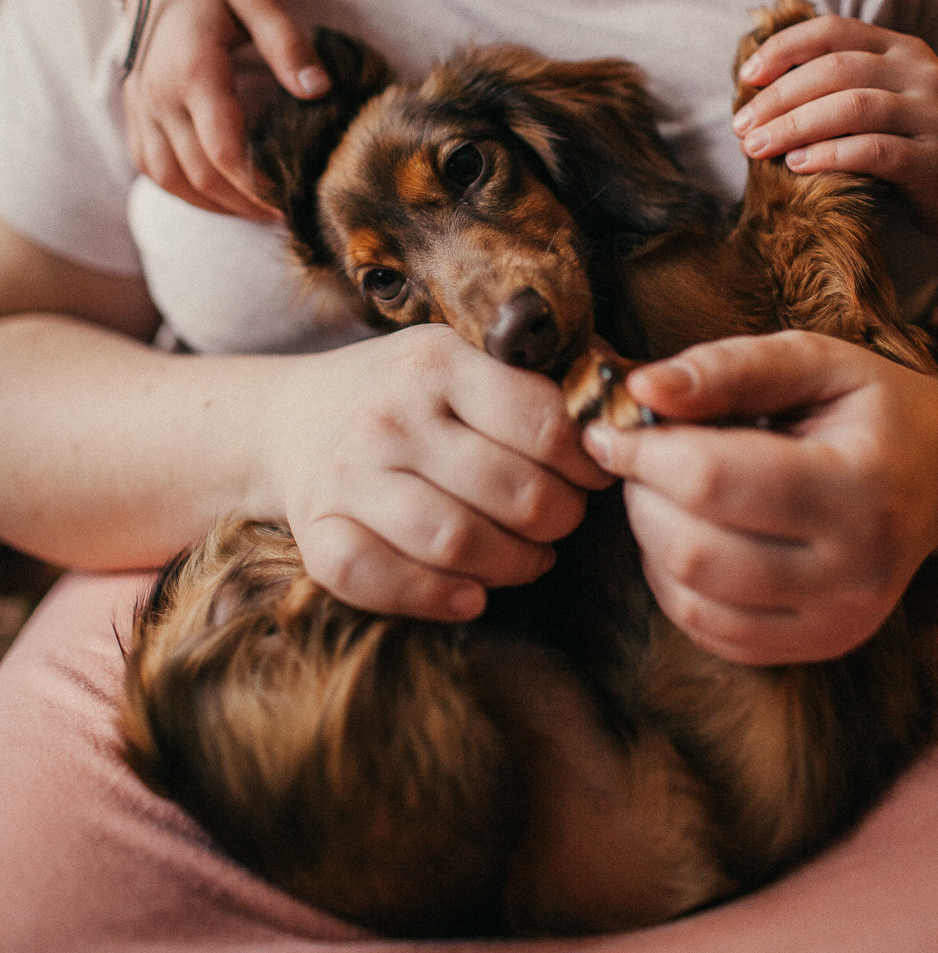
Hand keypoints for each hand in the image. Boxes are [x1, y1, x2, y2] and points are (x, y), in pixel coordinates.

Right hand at [122, 0, 329, 218]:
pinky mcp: (134, 109)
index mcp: (192, 71)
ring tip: (254, 211)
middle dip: (243, 203)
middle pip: (200, 174)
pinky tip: (214, 194)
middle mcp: (158, 95)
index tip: (289, 200)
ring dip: (212, 204)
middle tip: (284, 212)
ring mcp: (140, 105)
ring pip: (170, 179)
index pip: (223, 151)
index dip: (257, 186)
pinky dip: (182, 189)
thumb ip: (288, 44)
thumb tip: (319, 92)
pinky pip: (150, 166)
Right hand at [260, 325, 610, 620]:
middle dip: (560, 518)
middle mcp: (390, 416)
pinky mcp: (316, 532)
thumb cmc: (402, 391)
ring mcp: (348, 476)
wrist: (289, 418)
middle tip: (564, 518)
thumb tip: (633, 388)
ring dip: (514, 564)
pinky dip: (434, 598)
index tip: (595, 471)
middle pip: (511, 491)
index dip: (587, 460)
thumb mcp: (461, 354)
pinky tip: (472, 595)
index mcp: (437, 362)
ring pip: (456, 542)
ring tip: (532, 557)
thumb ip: (540, 373)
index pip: (542, 423)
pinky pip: (379, 580)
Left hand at [582, 331, 937, 665]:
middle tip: (639, 457)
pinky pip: (709, 632)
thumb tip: (641, 388)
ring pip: (692, 599)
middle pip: (695, 549)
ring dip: (650, 540)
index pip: (714, 479)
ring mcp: (837, 622)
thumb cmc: (869, 408)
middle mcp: (855, 571)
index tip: (608, 428)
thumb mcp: (814, 361)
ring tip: (663, 492)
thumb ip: (728, 367)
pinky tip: (684, 535)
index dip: (642, 451)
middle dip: (642, 496)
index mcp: (860, 486)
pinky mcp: (814, 647)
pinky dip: (673, 582)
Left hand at [731, 14, 937, 236]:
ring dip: (796, 126)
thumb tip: (754, 93)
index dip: (784, 48)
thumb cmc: (903, 141)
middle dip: (780, 97)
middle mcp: (919, 73)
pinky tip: (797, 165)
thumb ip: (831, 87)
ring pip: (854, 107)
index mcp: (898, 49)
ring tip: (758, 147)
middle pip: (837, 69)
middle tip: (740, 127)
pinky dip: (830, 155)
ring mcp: (932, 115)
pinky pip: (875, 151)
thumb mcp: (874, 101)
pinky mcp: (934, 160)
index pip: (833, 31)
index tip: (746, 77)